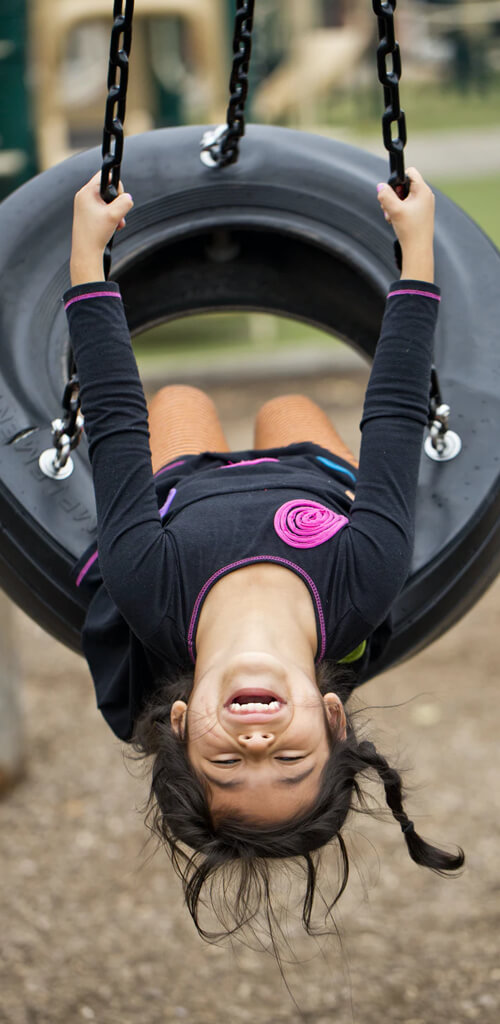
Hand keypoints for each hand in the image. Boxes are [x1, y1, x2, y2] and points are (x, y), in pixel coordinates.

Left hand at [70, 171, 133, 285]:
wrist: (86, 253)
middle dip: (117, 201)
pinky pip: (103, 210)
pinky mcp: (88, 216)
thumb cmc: (96, 234)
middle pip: (107, 189)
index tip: (120, 198)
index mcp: (87, 192)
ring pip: (107, 201)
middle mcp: (84, 197)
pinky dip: (111, 217)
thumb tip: (128, 198)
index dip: (117, 185)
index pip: (105, 175)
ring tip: (117, 223)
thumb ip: (125, 202)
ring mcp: (85, 207)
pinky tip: (113, 227)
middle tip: (119, 214)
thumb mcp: (115, 215)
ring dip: (116, 211)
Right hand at [377, 167, 434, 282]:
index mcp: (423, 191)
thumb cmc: (411, 230)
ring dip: (393, 205)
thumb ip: (385, 195)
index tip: (391, 191)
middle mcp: (425, 196)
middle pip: (404, 186)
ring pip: (404, 198)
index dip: (398, 179)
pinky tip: (395, 221)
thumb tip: (380, 186)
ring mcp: (423, 206)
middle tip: (388, 207)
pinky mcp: (420, 214)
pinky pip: (406, 207)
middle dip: (393, 195)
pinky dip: (398, 212)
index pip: (410, 173)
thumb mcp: (394, 210)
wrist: (418, 250)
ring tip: (391, 217)